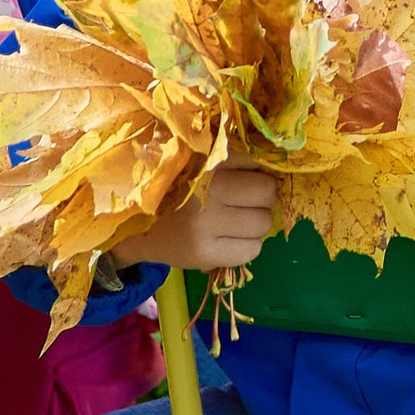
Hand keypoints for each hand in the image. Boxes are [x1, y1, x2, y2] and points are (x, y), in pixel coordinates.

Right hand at [126, 162, 278, 276]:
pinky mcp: (203, 253)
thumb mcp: (201, 165)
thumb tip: (276, 169)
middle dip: (263, 198)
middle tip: (245, 202)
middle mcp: (203, 189)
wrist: (138, 229)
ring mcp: (203, 224)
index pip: (255, 161)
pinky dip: (247, 245)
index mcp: (204, 162)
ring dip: (256, 223)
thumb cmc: (178, 192)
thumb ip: (236, 161)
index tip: (249, 177)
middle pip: (266, 193)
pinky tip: (229, 240)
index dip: (260, 171)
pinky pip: (251, 250)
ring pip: (263, 223)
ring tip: (235, 221)